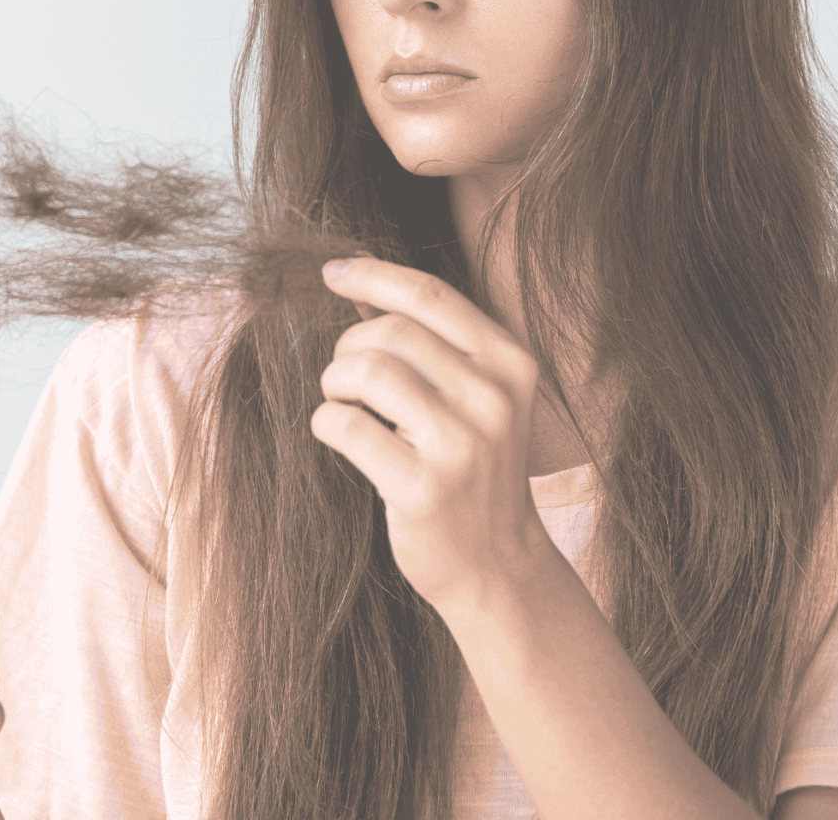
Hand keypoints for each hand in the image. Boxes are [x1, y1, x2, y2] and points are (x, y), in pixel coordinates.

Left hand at [312, 256, 550, 613]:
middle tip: (345, 378)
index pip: (430, 296)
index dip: (372, 275)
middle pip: (391, 331)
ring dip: (335, 382)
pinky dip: (327, 422)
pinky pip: (346, 426)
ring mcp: (462, 445)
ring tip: (343, 404)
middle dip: (350, 346)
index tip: (332, 272)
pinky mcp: (423, 488)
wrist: (498, 565)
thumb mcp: (480, 398)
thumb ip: (437, 344)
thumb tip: (361, 281)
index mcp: (511, 365)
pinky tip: (338, 435)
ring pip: (367, 372)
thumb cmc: (475, 470)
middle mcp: (493, 399)